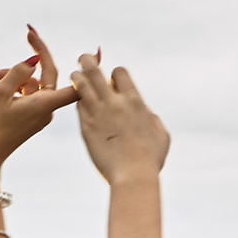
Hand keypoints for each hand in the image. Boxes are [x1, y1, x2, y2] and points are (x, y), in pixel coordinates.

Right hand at [0, 26, 78, 180]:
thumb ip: (17, 72)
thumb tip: (34, 59)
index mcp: (45, 104)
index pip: (74, 84)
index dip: (86, 69)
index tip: (95, 52)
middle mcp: (46, 109)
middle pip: (47, 76)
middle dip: (33, 58)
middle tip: (28, 33)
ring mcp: (39, 114)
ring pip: (33, 84)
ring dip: (15, 75)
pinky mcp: (30, 117)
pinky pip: (28, 94)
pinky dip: (15, 86)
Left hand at [71, 50, 169, 188]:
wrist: (132, 177)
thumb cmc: (150, 160)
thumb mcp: (162, 136)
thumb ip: (153, 119)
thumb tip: (146, 112)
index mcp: (134, 101)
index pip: (119, 72)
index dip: (115, 74)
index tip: (114, 84)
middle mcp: (114, 103)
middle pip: (94, 69)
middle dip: (87, 61)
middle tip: (83, 60)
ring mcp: (98, 113)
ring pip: (80, 84)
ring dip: (77, 77)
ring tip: (75, 76)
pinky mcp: (86, 127)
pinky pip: (78, 106)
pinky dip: (79, 101)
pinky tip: (81, 103)